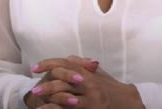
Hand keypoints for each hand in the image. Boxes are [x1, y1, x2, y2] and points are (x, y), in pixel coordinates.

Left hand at [28, 56, 143, 107]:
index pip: (63, 64)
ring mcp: (90, 99)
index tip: (34, 68)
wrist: (127, 101)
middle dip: (46, 86)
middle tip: (34, 90)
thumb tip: (66, 57)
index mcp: (86, 72)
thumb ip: (81, 64)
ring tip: (38, 105)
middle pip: (62, 82)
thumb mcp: (96, 72)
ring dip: (49, 103)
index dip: (47, 64)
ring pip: (64, 99)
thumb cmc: (109, 86)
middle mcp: (88, 84)